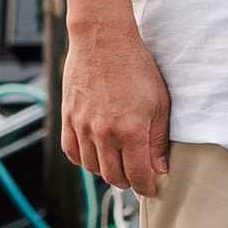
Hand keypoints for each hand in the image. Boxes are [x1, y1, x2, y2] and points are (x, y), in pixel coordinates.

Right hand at [62, 15, 172, 197]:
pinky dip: (84, 159)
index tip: (151, 188)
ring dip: (107, 171)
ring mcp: (82, 126)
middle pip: (114, 176)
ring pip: (92, 167)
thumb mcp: (159, 101)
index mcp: (131, 130)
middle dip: (128, 181)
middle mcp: (104, 133)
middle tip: (137, 176)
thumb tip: (159, 168)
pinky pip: (72, 152)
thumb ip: (159, 139)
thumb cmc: (136, 66)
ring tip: (119, 164)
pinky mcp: (68, 118)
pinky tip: (96, 153)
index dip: (146, 187)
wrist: (103, 39)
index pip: (138, 176)